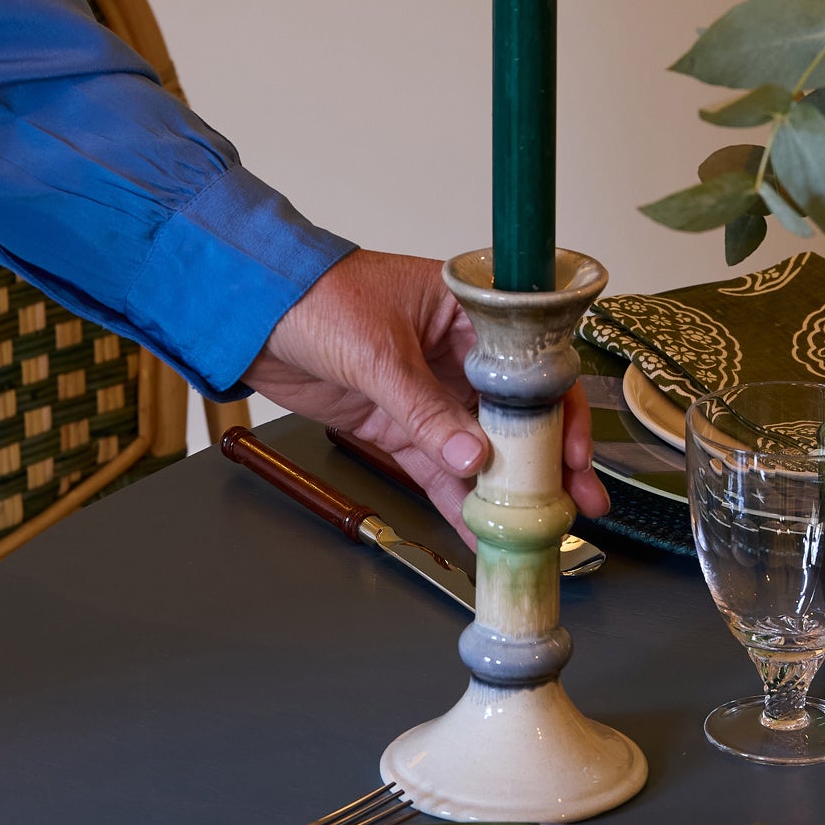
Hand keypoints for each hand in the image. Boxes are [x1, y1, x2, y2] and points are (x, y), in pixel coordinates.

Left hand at [248, 250, 608, 533]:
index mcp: (467, 313)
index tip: (572, 454)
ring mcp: (428, 393)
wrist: (247, 313)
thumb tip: (473, 458)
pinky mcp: (397, 425)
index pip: (530, 366)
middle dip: (546, 462)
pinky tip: (481, 528)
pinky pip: (437, 466)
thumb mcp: (378, 352)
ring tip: (536, 527)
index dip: (558, 412)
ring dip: (506, 489)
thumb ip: (425, 410)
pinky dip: (457, 498)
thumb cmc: (314, 296)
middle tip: (576, 501)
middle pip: (515, 415)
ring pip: (480, 448)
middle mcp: (457, 354)